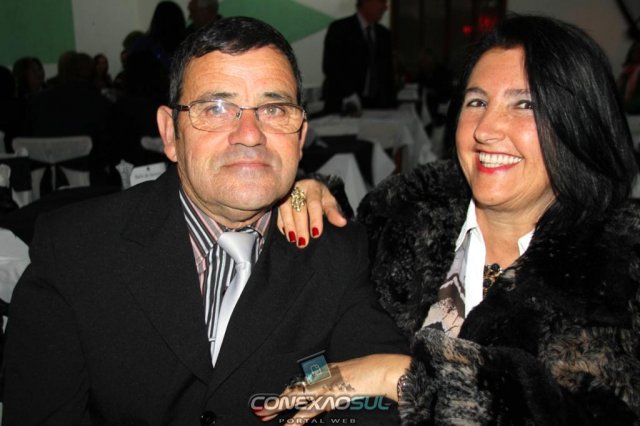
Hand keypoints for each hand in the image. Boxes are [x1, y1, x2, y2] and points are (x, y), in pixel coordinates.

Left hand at [253, 354, 409, 422]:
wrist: (380, 369)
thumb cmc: (370, 372)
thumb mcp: (350, 375)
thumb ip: (340, 381)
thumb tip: (333, 391)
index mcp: (326, 372)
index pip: (302, 384)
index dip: (288, 393)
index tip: (276, 400)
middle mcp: (322, 378)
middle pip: (294, 390)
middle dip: (276, 401)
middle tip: (261, 409)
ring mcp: (325, 386)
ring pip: (296, 398)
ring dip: (279, 406)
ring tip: (264, 414)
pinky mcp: (330, 396)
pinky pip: (310, 409)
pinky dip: (298, 419)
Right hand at [277, 179, 346, 247]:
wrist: (308, 188)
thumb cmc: (320, 198)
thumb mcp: (329, 202)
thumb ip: (333, 212)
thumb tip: (342, 222)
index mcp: (313, 188)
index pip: (314, 204)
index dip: (315, 219)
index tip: (316, 234)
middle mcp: (299, 188)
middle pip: (298, 208)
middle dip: (301, 227)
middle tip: (303, 243)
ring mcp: (287, 193)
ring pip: (285, 210)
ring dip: (289, 226)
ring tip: (293, 240)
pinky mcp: (279, 200)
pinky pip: (278, 212)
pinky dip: (281, 223)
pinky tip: (285, 234)